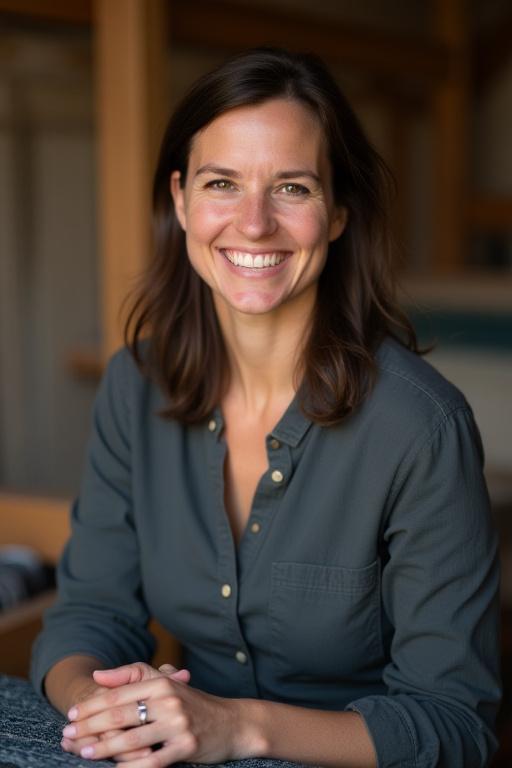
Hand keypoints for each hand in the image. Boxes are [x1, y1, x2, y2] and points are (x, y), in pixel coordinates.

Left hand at [61, 662, 189, 762]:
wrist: (232, 723)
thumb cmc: (192, 703)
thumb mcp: (166, 683)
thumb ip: (132, 676)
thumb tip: (97, 676)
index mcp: (161, 682)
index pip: (118, 694)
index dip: (92, 705)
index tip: (71, 715)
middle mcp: (169, 700)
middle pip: (121, 715)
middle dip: (90, 726)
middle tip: (68, 735)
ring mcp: (178, 724)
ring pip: (132, 739)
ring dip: (104, 748)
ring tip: (84, 752)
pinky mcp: (186, 746)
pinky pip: (153, 761)